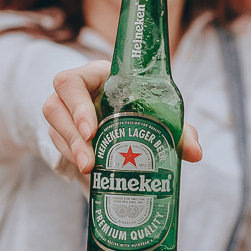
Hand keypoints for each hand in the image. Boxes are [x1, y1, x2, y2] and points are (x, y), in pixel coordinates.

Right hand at [43, 60, 202, 174]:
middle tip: (89, 162)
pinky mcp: (59, 133)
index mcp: (92, 76)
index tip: (91, 129)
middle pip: (55, 108)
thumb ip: (177, 129)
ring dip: (70, 150)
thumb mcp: (156, 112)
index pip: (70, 82)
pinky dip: (72, 159)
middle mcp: (72, 93)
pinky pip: (57, 146)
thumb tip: (196, 153)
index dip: (77, 105)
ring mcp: (62, 113)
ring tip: (89, 169)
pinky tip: (89, 173)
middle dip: (72, 136)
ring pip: (55, 129)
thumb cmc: (137, 105)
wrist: (115, 114)